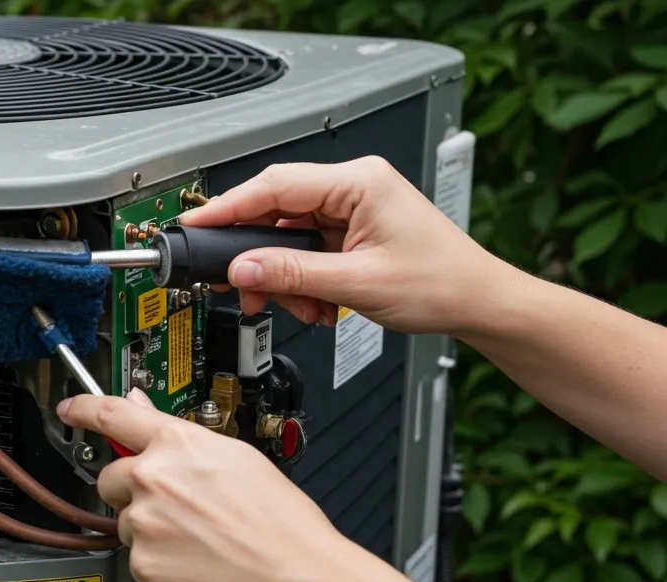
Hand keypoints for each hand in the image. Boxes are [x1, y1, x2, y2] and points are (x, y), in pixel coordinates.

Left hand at [57, 390, 370, 581]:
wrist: (293, 573)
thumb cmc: (278, 520)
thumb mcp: (237, 456)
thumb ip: (182, 438)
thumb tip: (145, 413)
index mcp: (177, 443)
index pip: (112, 414)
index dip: (84, 408)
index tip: (71, 409)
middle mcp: (153, 478)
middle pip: (112, 477)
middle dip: (131, 489)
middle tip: (171, 505)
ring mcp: (145, 522)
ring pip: (128, 521)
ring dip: (150, 528)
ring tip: (198, 537)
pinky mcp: (143, 563)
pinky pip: (139, 558)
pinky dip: (160, 561)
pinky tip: (196, 559)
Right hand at [179, 156, 525, 335]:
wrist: (480, 303)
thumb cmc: (443, 283)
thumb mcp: (358, 283)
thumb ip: (292, 273)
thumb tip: (242, 267)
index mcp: (359, 181)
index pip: (274, 186)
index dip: (229, 207)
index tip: (197, 224)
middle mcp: (354, 187)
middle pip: (276, 211)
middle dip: (257, 255)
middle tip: (238, 283)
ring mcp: (353, 209)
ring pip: (288, 237)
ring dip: (284, 275)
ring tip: (300, 304)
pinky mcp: (352, 231)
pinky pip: (306, 250)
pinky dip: (302, 279)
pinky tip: (316, 301)